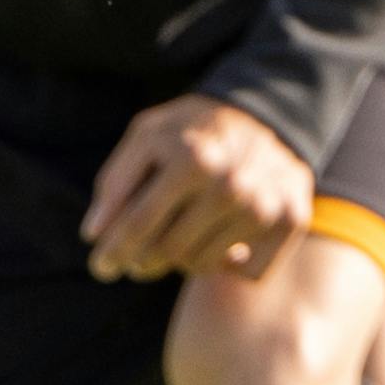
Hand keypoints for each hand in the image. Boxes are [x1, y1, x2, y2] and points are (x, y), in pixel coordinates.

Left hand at [82, 93, 320, 284]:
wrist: (268, 113)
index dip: (112, 252)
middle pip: (169, 252)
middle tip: (132, 262)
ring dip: (182, 259)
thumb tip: (95, 234)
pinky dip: (228, 262)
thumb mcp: (148, 136)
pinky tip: (223, 238)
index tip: (101, 267)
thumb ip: (116, 181)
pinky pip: (246, 270)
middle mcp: (231, 187)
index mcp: (191, 160)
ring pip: (203, 264)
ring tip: (177, 238)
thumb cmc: (194, 129)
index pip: (139, 225)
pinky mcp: (290, 220)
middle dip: (141, 262)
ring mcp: (264, 206)